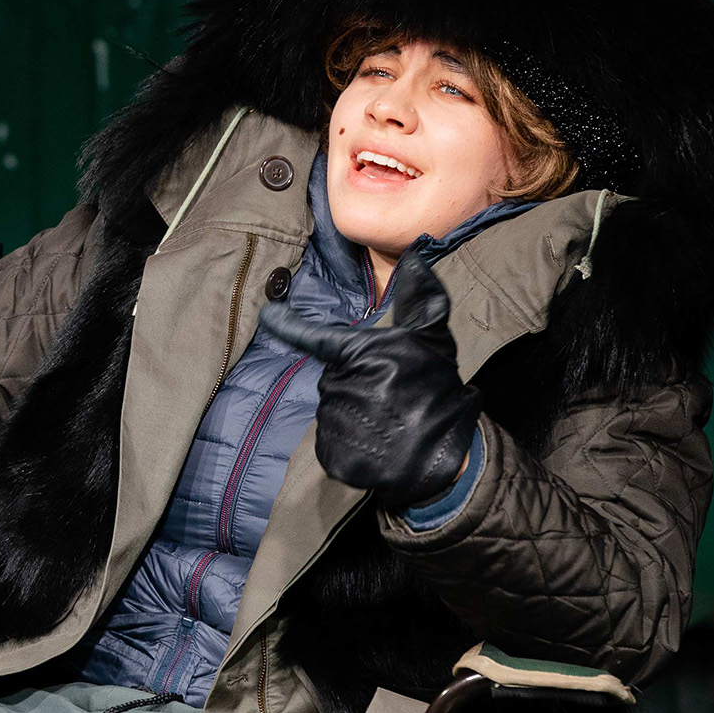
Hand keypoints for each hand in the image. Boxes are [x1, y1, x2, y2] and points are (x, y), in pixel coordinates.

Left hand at [255, 251, 478, 506]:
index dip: (288, 325)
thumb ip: (420, 298)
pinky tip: (375, 443)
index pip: (315, 337)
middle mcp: (344, 386)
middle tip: (386, 394)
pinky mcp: (335, 456)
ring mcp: (338, 424)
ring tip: (385, 421)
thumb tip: (415, 257)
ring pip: (331, 410)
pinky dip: (348, 442)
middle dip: (353, 383)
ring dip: (352, 414)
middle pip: (331, 378)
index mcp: (362, 355)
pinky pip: (330, 441)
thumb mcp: (433, 338)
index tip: (267, 314)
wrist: (447, 452)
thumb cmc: (437, 387)